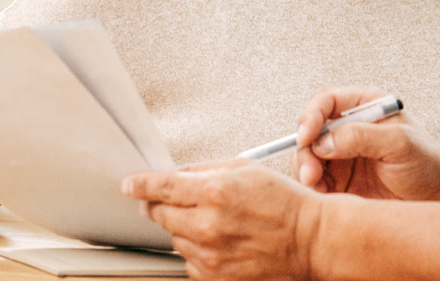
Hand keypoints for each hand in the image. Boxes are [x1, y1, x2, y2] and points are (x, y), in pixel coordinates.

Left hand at [123, 161, 321, 280]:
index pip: (160, 187)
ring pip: (174, 237)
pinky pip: (188, 260)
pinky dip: (196, 249)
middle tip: (175, 200)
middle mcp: (208, 224)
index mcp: (214, 192)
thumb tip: (178, 174)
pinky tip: (219, 240)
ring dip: (183, 227)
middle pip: (159, 214)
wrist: (309, 240)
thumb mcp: (244, 169)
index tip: (130, 185)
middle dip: (160, 204)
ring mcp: (210, 254)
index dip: (140, 185)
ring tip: (214, 221)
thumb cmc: (284, 203)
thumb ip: (204, 170)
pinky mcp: (215, 276)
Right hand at [293, 87, 439, 201]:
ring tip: (318, 189)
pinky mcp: (339, 181)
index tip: (306, 137)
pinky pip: (315, 182)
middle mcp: (347, 128)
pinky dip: (314, 190)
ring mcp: (341, 155)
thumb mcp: (400, 144)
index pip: (325, 102)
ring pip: (307, 157)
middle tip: (311, 175)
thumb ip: (362, 136)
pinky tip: (325, 199)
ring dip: (306, 172)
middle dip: (305, 152)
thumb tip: (323, 141)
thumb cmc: (428, 163)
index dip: (311, 117)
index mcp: (363, 107)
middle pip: (310, 131)